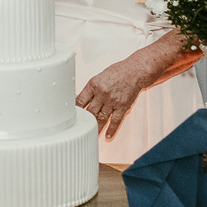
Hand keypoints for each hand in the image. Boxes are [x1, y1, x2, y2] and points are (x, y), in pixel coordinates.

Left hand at [75, 31, 198, 140]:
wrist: (135, 71)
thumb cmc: (117, 72)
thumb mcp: (99, 77)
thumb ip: (91, 90)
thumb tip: (81, 101)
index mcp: (93, 84)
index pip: (80, 100)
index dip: (75, 110)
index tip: (72, 116)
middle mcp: (102, 93)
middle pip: (89, 111)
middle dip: (84, 121)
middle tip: (79, 128)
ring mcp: (112, 101)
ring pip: (101, 118)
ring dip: (96, 128)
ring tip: (91, 135)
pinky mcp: (122, 106)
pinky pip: (115, 121)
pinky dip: (111, 129)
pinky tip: (107, 135)